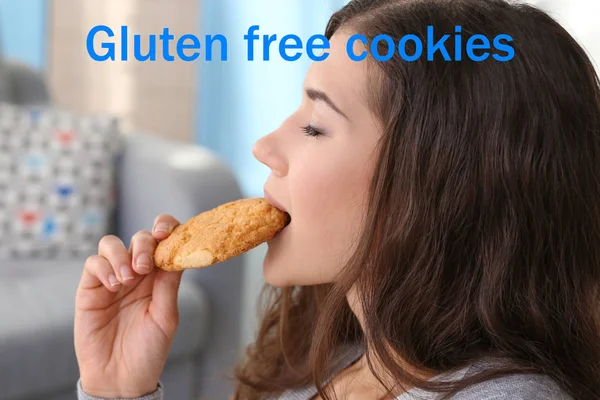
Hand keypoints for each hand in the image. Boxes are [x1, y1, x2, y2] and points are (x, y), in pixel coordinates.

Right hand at [74, 214, 181, 397]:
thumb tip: (177, 254)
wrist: (121, 378)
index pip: (164, 240)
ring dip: (121, 255)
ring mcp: (112, 278)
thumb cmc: (148, 349)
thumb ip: (168, 285)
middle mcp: (137, 272)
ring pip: (111, 244)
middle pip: (139, 237)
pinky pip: (93, 263)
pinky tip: (114, 287)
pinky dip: (104, 268)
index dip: (166, 228)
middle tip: (145, 266)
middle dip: (143, 244)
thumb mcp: (166, 317)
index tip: (166, 232)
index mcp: (160, 276)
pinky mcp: (90, 289)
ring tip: (128, 279)